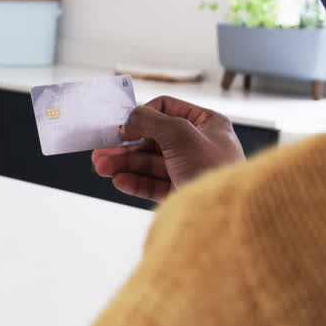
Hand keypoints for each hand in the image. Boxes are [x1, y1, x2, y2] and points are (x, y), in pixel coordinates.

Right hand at [91, 96, 244, 201]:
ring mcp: (188, 170)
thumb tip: (129, 119)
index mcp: (207, 124)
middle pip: (152, 139)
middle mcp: (198, 145)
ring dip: (124, 164)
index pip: (167, 108)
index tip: (123, 127)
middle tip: (102, 151)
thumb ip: (150, 120)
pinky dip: (134, 182)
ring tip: (102, 168)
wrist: (223, 217)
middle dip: (125, 146)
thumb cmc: (215, 170)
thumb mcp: (181, 134)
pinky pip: (152, 184)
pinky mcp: (180, 192)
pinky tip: (119, 181)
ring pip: (149, 163)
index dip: (143, 115)